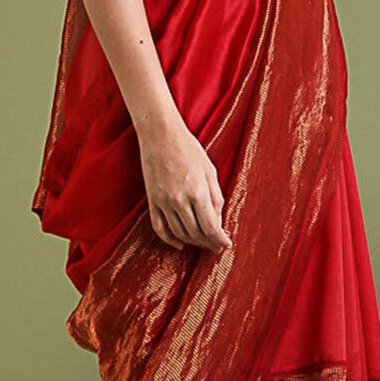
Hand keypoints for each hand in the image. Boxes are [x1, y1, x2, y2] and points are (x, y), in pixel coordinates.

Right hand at [137, 119, 232, 253]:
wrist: (160, 135)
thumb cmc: (189, 149)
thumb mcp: (210, 171)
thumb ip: (216, 198)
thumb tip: (217, 222)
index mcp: (198, 192)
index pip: (210, 228)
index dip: (220, 240)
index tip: (226, 244)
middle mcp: (179, 200)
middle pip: (196, 234)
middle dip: (208, 243)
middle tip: (216, 245)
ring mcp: (163, 202)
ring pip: (179, 233)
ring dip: (193, 242)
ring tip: (203, 243)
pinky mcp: (152, 201)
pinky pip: (159, 228)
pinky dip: (169, 240)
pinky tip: (179, 244)